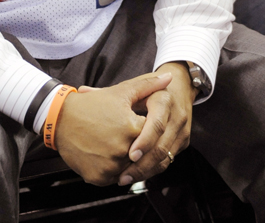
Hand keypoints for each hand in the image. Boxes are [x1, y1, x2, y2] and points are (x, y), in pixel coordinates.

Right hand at [54, 72, 172, 185]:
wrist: (59, 119)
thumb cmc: (91, 105)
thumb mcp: (120, 92)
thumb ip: (147, 86)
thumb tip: (169, 78)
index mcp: (132, 128)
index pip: (152, 134)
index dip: (143, 127)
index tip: (132, 122)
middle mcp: (124, 149)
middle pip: (141, 153)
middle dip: (136, 145)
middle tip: (120, 135)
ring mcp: (111, 166)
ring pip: (129, 168)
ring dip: (125, 160)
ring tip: (112, 144)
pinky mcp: (99, 178)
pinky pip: (113, 178)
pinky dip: (111, 170)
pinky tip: (103, 154)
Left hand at [118, 62, 195, 185]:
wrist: (178, 86)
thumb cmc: (148, 87)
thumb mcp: (131, 87)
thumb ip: (108, 92)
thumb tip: (82, 90)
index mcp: (163, 99)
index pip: (156, 124)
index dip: (143, 141)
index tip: (128, 154)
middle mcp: (176, 116)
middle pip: (162, 147)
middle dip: (142, 165)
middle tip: (122, 175)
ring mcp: (181, 130)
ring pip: (165, 158)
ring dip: (145, 172)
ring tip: (125, 178)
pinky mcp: (182, 142)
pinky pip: (168, 161)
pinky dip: (151, 170)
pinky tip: (136, 175)